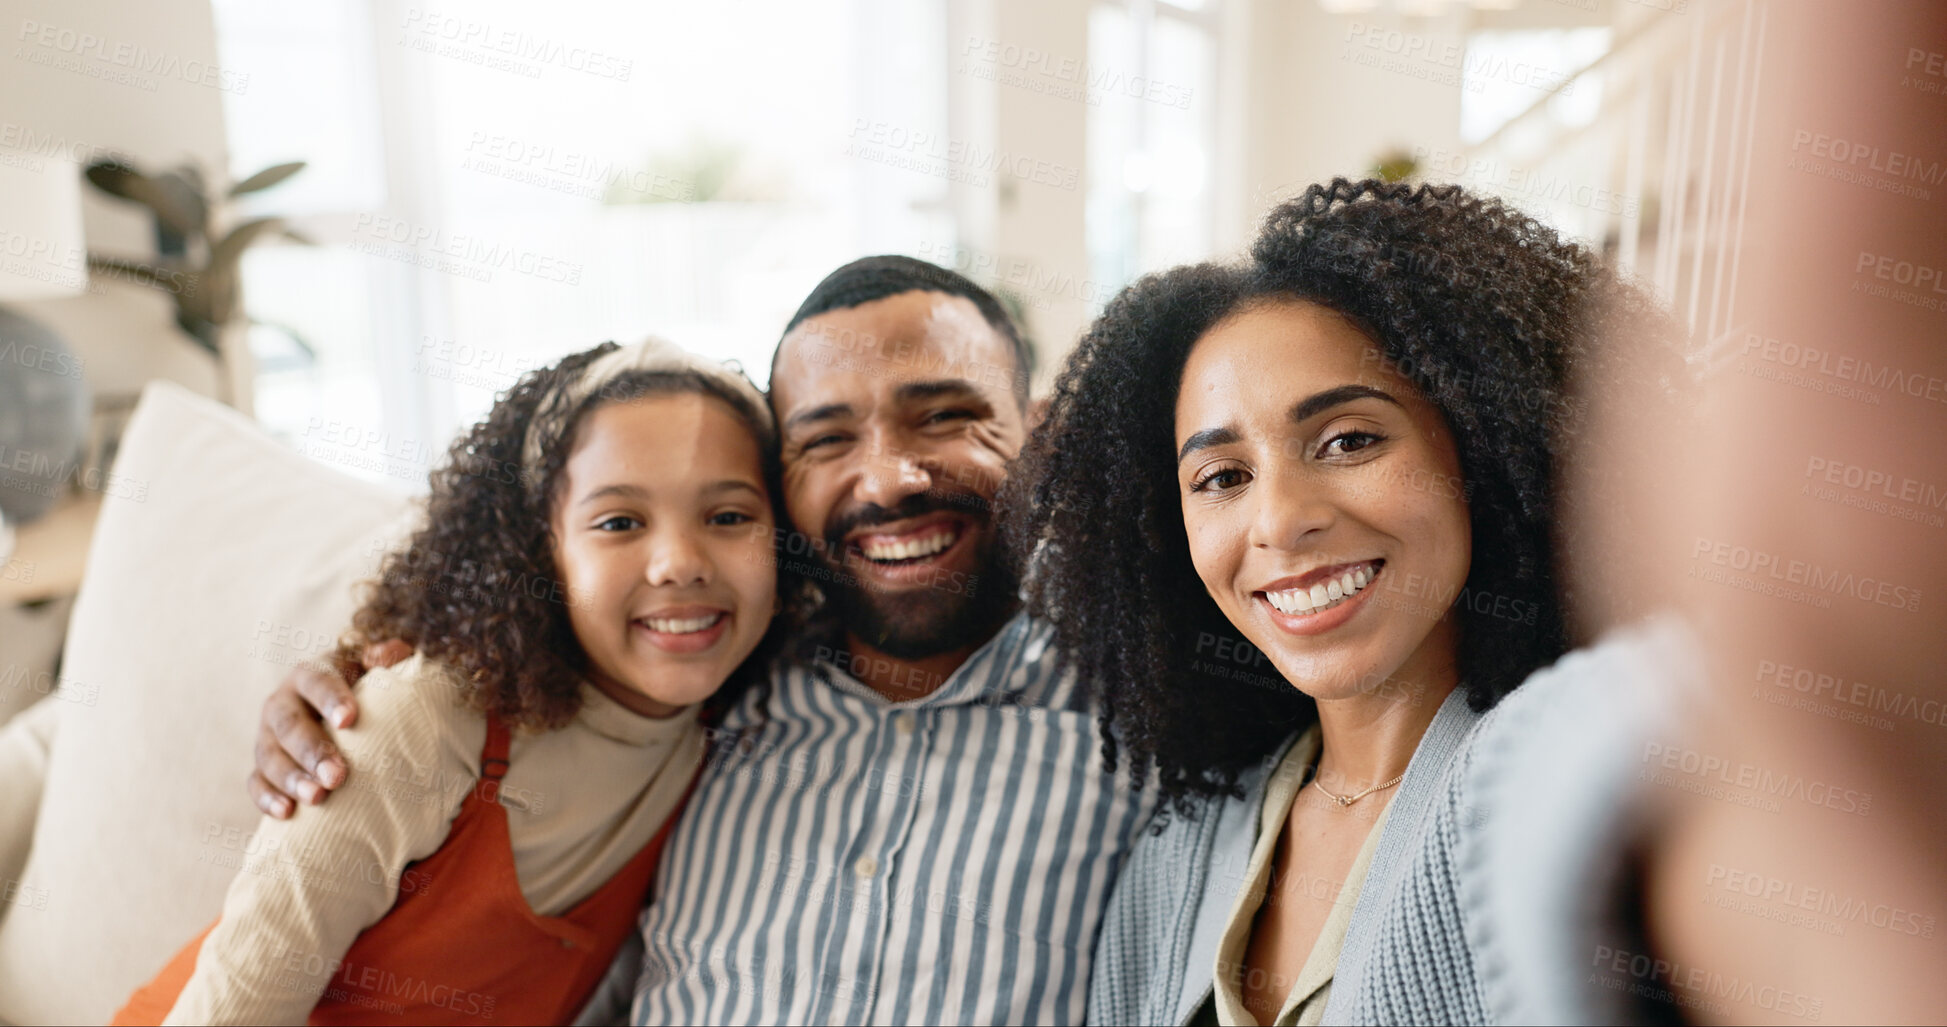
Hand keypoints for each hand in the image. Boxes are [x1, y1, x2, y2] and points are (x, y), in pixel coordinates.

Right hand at [246, 640, 410, 817]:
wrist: (345, 717)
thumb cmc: (368, 691)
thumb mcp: (377, 669)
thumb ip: (388, 658)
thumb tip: (391, 653)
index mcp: (311, 674)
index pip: (317, 681)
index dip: (331, 699)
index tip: (349, 720)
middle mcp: (283, 702)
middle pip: (289, 724)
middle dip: (312, 751)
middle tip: (337, 776)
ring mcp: (268, 735)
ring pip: (270, 755)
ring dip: (291, 778)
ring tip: (317, 797)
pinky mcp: (262, 766)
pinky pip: (256, 782)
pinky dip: (267, 798)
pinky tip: (286, 813)